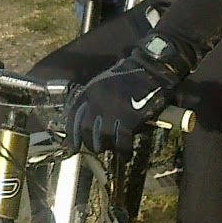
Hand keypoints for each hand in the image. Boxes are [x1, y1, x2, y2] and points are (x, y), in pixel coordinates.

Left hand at [67, 35, 187, 154]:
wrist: (149, 68)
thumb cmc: (127, 75)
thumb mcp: (103, 82)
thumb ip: (95, 98)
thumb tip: (92, 119)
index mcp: (90, 91)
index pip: (75, 116)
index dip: (72, 134)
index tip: (72, 147)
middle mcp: (97, 101)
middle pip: (87, 130)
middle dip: (90, 143)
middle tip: (96, 149)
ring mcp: (113, 110)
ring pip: (103, 137)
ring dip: (106, 147)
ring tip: (111, 151)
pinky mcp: (129, 118)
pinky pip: (122, 140)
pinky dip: (123, 150)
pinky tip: (125, 153)